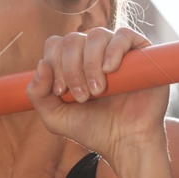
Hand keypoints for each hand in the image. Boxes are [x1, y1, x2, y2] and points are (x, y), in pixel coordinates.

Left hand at [25, 27, 167, 158]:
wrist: (126, 142)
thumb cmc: (93, 129)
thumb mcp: (55, 117)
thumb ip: (37, 94)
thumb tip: (41, 64)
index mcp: (72, 63)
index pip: (55, 45)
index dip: (53, 64)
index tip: (60, 91)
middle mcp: (93, 53)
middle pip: (72, 39)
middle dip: (71, 68)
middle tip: (81, 97)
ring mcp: (117, 51)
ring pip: (96, 35)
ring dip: (91, 64)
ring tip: (97, 90)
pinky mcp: (141, 53)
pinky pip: (124, 35)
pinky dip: (113, 50)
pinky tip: (110, 70)